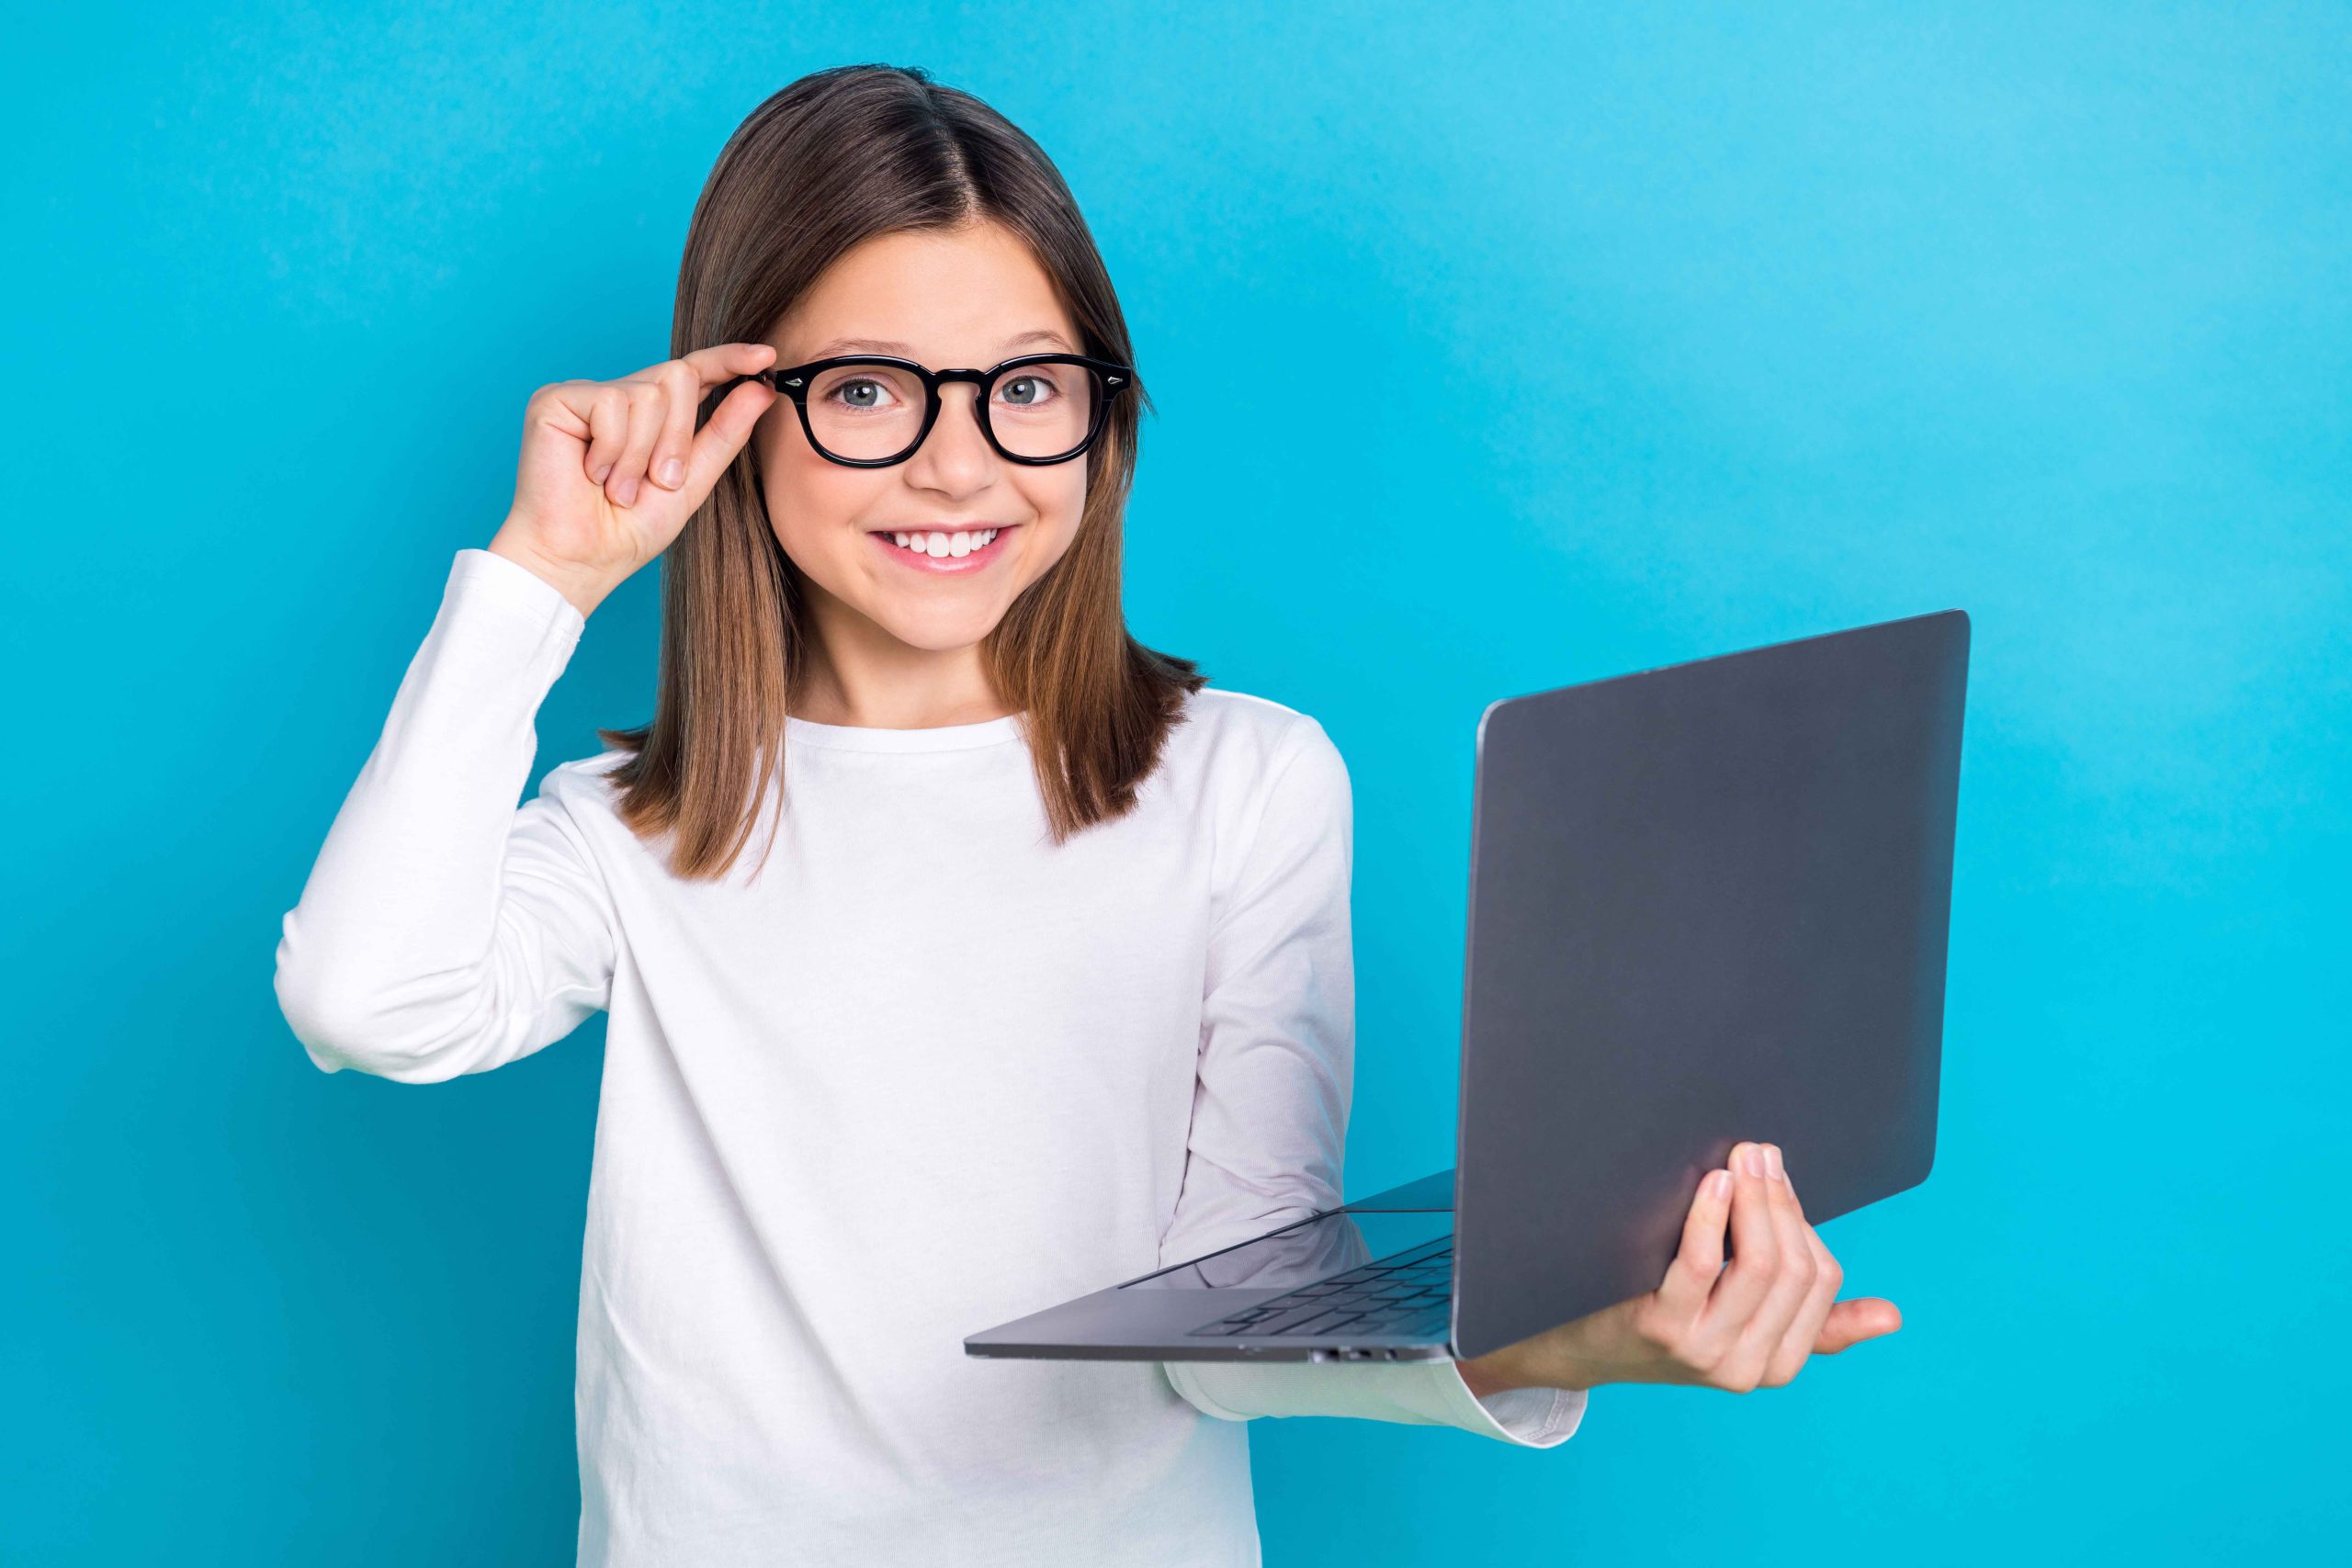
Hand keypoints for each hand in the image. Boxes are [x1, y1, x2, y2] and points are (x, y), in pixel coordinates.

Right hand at [486, 342, 778, 618]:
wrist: (581, 560)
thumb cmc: (628, 529)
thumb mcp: (693, 481)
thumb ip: (725, 433)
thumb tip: (762, 389)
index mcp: (654, 415)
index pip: (696, 371)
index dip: (729, 360)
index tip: (766, 356)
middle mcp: (621, 396)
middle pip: (677, 376)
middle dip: (677, 438)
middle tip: (657, 481)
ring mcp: (588, 395)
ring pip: (647, 394)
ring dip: (642, 455)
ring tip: (619, 488)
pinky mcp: (556, 399)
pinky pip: (611, 403)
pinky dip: (613, 450)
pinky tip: (592, 474)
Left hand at [1455, 1140, 1900, 1397]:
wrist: (1579, 1345)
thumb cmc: (1665, 1318)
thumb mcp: (1740, 1321)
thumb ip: (1812, 1319)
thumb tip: (1892, 1317)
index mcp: (1777, 1362)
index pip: (1820, 1279)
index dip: (1801, 1220)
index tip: (1776, 1175)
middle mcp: (1747, 1366)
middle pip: (1793, 1269)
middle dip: (1780, 1201)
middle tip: (1760, 1152)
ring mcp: (1705, 1352)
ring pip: (1759, 1264)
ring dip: (1754, 1201)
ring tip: (1741, 1158)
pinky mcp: (1662, 1329)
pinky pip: (1702, 1264)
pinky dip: (1713, 1215)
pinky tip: (1712, 1181)